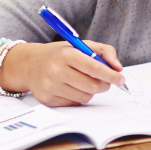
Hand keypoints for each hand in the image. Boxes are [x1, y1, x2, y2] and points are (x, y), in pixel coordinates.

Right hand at [8, 41, 125, 106]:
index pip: (94, 68)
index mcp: (66, 54)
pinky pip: (74, 104)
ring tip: (85, 82)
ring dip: (91, 92)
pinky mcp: (48, 100)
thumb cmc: (60, 54)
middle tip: (105, 81)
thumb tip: (118, 68)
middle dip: (104, 85)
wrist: (30, 65)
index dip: (111, 75)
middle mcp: (56, 71)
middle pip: (92, 86)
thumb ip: (104, 51)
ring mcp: (50, 87)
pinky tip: (72, 87)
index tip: (120, 78)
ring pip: (85, 97)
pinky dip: (79, 97)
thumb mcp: (80, 45)